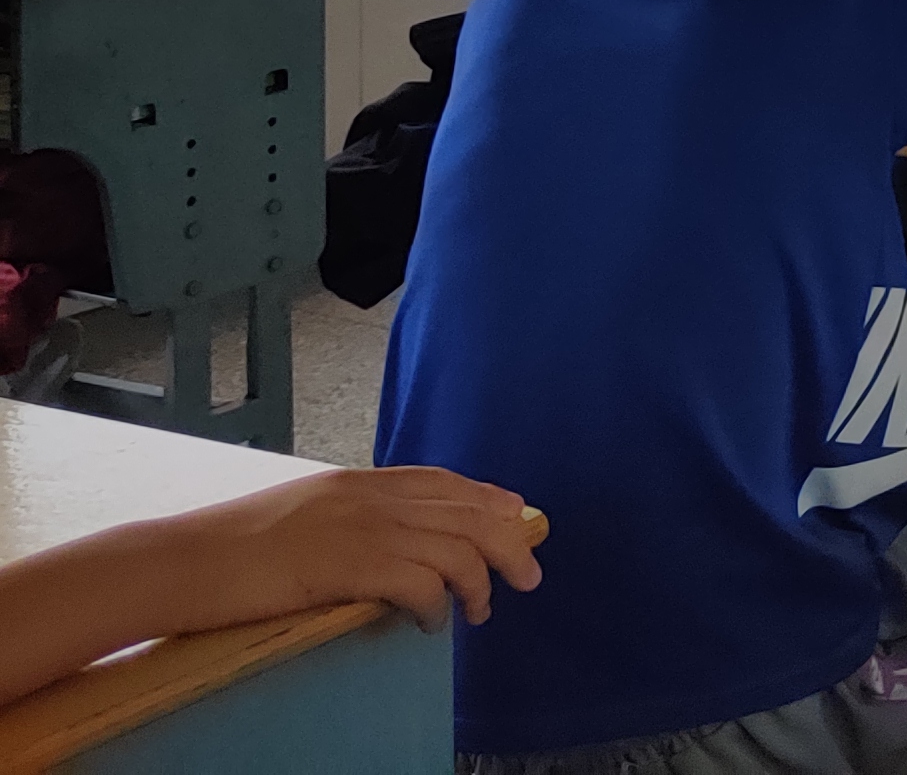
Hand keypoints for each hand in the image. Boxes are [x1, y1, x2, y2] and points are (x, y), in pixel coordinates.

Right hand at [195, 465, 547, 633]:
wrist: (180, 560)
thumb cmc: (227, 548)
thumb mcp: (299, 514)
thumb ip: (346, 519)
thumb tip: (384, 544)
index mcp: (355, 481)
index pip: (442, 482)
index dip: (487, 499)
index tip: (517, 516)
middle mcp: (367, 497)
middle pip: (466, 513)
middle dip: (508, 544)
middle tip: (527, 577)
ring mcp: (360, 529)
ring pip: (455, 549)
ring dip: (480, 583)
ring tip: (482, 611)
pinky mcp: (348, 566)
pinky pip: (421, 583)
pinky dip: (438, 605)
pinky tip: (433, 623)